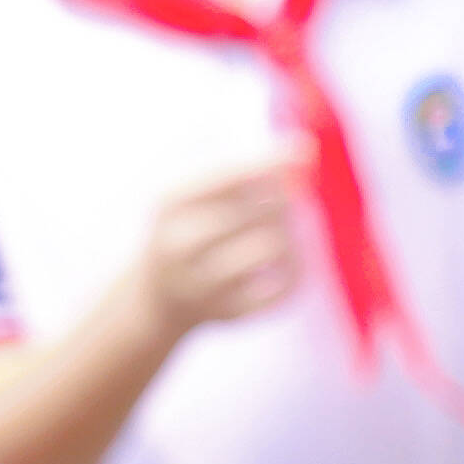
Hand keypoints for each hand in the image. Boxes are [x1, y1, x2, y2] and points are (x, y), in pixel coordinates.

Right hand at [135, 152, 304, 335]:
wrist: (156, 298)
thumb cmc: (189, 227)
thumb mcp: (192, 190)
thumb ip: (240, 168)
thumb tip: (305, 154)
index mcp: (170, 205)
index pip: (229, 176)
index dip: (272, 162)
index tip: (307, 150)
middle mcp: (178, 245)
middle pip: (258, 211)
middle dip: (285, 200)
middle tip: (287, 200)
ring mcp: (201, 284)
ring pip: (272, 248)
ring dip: (291, 233)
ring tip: (285, 230)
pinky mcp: (229, 313)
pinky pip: (283, 287)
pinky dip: (297, 269)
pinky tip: (288, 260)